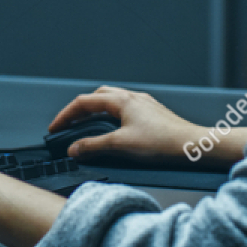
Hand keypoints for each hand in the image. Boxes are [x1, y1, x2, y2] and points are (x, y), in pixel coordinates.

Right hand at [47, 85, 211, 162]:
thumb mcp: (121, 145)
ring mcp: (143, 104)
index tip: (55, 128)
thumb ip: (93, 146)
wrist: (192, 145)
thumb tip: (74, 149)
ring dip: (95, 112)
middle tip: (69, 125)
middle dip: (79, 110)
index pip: (83, 102)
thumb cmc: (162, 143)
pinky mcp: (152, 114)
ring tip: (87, 127)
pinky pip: (124, 109)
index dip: (65, 116)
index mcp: (121, 100)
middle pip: (97, 97)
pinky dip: (111, 116)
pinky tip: (113, 130)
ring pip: (112, 101)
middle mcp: (132, 98)